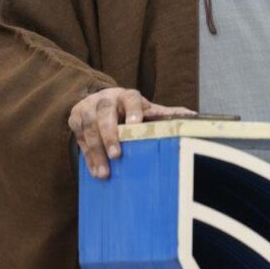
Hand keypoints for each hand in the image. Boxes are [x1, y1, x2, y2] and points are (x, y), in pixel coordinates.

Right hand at [68, 88, 194, 178]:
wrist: (100, 102)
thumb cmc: (129, 110)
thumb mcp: (146, 110)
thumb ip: (165, 114)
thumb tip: (194, 117)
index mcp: (126, 95)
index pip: (130, 98)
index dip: (132, 110)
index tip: (135, 124)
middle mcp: (106, 99)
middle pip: (105, 112)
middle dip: (109, 134)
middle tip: (117, 155)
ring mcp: (88, 107)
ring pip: (89, 127)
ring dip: (96, 151)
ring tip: (105, 173)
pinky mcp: (75, 119)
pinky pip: (79, 139)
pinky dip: (88, 157)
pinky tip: (95, 172)